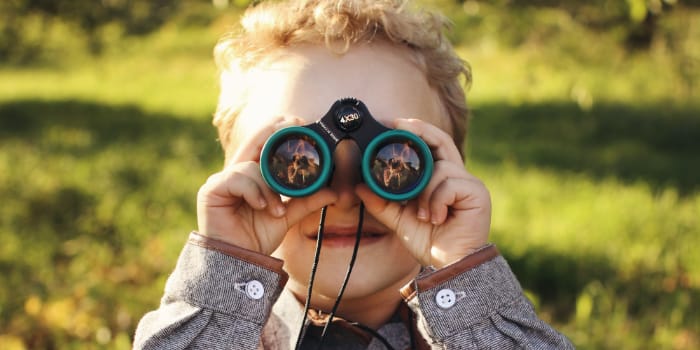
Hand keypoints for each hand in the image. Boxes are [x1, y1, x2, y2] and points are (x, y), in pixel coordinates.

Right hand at [196, 117, 336, 253]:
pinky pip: (237, 178)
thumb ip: (307, 201)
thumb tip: (333, 192)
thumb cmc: (256, 237)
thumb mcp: (287, 215)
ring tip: (275, 209)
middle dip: (272, 132)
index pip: (262, 144)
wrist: (239, 262)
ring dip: (268, 188)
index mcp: (251, 175)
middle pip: (253, 141)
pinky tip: (261, 207)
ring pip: (251, 167)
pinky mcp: (211, 190)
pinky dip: (254, 192)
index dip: (276, 130)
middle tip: (292, 125)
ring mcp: (222, 180)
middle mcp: (236, 173)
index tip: (297, 122)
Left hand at [356, 118, 490, 267]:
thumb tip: (359, 186)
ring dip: (425, 191)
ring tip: (423, 214)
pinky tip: (436, 218)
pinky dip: (436, 200)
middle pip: (441, 140)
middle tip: (399, 126)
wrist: (450, 266)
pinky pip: (450, 184)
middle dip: (420, 131)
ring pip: (440, 167)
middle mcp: (457, 175)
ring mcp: (469, 183)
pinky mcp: (477, 193)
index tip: (392, 124)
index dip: (414, 131)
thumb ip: (381, 203)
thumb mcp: (399, 220)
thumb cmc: (430, 241)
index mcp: (440, 178)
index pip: (431, 144)